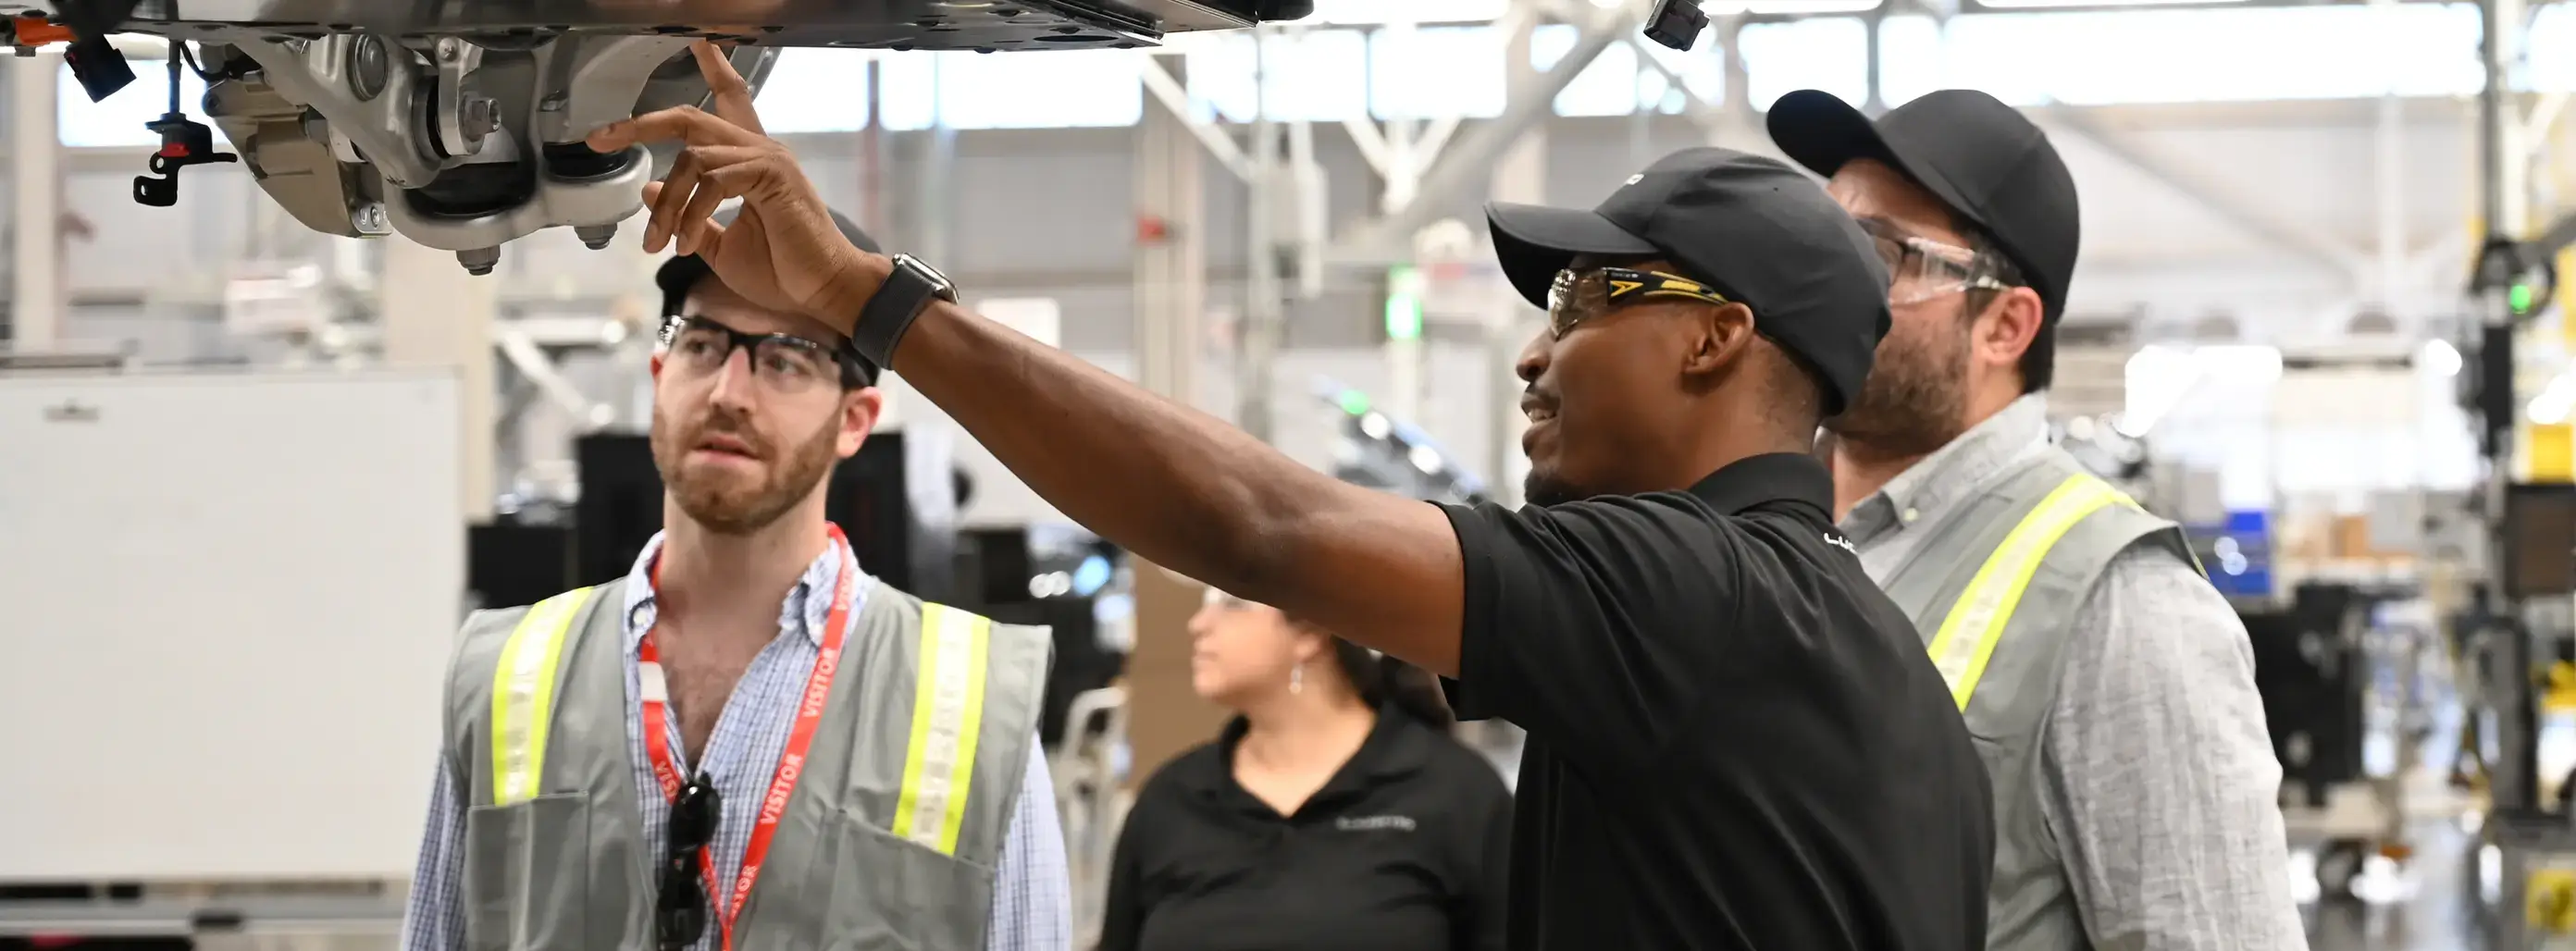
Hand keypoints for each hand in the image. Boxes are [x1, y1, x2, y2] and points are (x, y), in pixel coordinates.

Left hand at [585, 41, 881, 328]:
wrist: (824, 291)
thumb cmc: (783, 272)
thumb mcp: (721, 247)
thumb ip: (688, 216)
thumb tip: (648, 191)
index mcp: (750, 162)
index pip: (731, 101)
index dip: (713, 69)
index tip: (697, 43)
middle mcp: (759, 150)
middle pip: (691, 117)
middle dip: (642, 124)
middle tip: (602, 138)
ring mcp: (767, 158)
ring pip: (692, 158)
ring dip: (666, 204)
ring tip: (659, 242)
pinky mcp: (772, 175)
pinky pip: (712, 181)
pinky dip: (690, 214)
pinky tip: (685, 244)